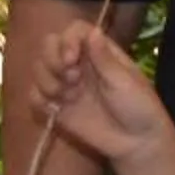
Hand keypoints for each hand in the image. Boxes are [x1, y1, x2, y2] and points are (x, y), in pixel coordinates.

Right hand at [36, 27, 174, 168]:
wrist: (137, 143)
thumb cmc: (139, 108)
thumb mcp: (125, 82)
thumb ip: (104, 59)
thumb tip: (92, 31)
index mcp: (99, 53)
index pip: (74, 31)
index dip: (67, 40)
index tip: (71, 59)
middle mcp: (80, 65)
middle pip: (49, 45)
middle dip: (52, 59)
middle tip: (71, 78)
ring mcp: (67, 85)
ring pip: (38, 69)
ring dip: (47, 80)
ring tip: (69, 96)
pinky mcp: (57, 108)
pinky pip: (34, 96)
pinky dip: (39, 99)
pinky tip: (56, 109)